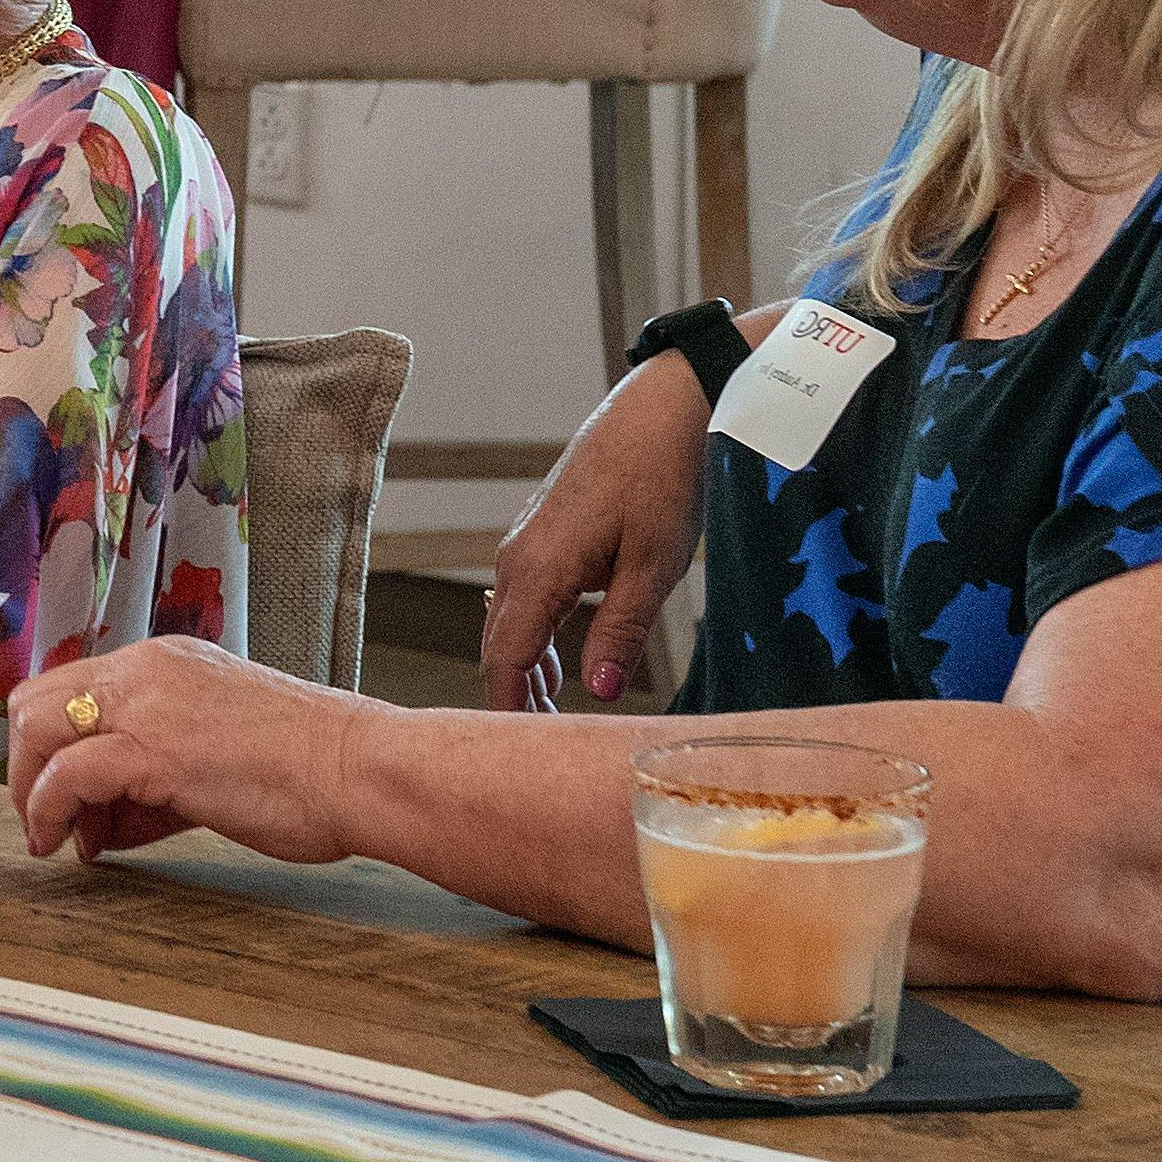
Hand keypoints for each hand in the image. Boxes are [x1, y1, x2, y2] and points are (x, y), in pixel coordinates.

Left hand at [4, 638, 377, 866]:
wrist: (361, 770)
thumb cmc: (308, 770)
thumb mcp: (214, 758)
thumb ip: (154, 782)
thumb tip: (108, 824)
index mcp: (163, 663)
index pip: (70, 689)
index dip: (52, 747)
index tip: (62, 798)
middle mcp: (146, 671)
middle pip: (36, 702)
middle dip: (26, 765)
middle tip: (46, 819)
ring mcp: (148, 705)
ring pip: (39, 728)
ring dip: (31, 790)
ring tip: (53, 838)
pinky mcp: (155, 750)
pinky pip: (69, 774)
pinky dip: (52, 811)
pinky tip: (71, 844)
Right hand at [480, 347, 715, 710]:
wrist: (661, 410)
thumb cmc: (663, 480)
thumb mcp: (654, 566)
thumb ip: (618, 631)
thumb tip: (592, 692)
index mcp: (539, 570)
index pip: (505, 657)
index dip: (508, 708)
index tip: (520, 751)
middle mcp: (517, 556)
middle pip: (498, 644)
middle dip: (515, 696)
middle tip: (546, 745)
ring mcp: (524, 540)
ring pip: (509, 621)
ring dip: (525, 667)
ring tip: (554, 713)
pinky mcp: (541, 531)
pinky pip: (522, 597)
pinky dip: (534, 636)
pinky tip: (562, 658)